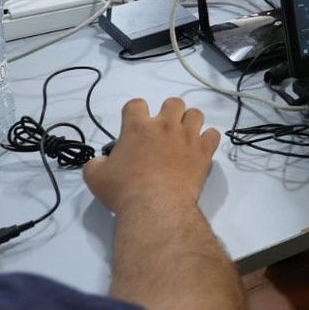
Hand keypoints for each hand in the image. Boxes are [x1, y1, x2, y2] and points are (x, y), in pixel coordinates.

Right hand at [84, 98, 219, 215]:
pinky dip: (208, 140)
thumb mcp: (96, 177)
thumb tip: (100, 161)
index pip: (136, 104)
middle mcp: (165, 126)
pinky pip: (213, 134)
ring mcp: (187, 137)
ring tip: (184, 137)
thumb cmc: (124, 190)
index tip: (134, 125)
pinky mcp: (204, 151)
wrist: (156, 206)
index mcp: (138, 128)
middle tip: (163, 131)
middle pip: (173, 103)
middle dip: (168, 113)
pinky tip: (200, 150)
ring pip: (196, 114)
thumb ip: (95, 163)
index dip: (134, 112)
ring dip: (190, 122)